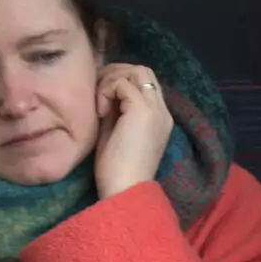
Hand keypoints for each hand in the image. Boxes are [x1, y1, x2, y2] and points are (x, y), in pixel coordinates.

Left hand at [94, 63, 172, 199]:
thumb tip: (105, 92)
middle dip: (116, 74)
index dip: (120, 83)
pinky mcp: (143, 110)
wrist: (125, 190)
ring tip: (99, 104)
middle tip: (97, 92)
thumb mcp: (116, 134)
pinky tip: (99, 112)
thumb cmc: (116, 172)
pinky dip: (106, 91)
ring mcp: (156, 109)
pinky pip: (122, 83)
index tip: (101, 99)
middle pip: (143, 71)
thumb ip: (116, 111)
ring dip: (111, 81)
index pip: (144, 84)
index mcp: (159, 119)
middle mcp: (163, 110)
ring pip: (136, 71)